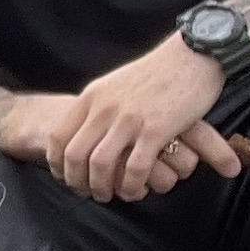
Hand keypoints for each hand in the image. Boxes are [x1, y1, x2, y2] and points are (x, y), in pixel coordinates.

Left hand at [37, 33, 242, 202]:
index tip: (65, 176)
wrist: (192, 54)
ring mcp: (129, 120)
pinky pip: (135, 169)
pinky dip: (131, 186)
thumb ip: (99, 104)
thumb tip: (87, 126)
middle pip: (75, 156)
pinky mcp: (156, 130)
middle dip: (77, 182)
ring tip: (109, 196)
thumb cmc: (158, 72)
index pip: (58, 137)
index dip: (57, 163)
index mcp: (91, 97)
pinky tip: (135, 191)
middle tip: (86, 193)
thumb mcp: (115, 83)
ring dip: (102, 188)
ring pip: (100, 166)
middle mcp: (104, 109)